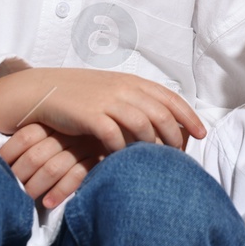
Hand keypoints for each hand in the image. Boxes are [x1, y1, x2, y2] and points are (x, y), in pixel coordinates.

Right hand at [0, 66, 205, 150]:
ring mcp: (107, 100)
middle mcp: (124, 88)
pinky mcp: (90, 115)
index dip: (189, 116)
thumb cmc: (80, 96)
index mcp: (132, 81)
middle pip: (161, 114)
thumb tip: (162, 121)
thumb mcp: (111, 91)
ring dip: (153, 146)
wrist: (42, 91)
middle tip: (180, 157)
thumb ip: (135, 102)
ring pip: (143, 125)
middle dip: (176, 137)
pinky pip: (115, 136)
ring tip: (158, 163)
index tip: (202, 134)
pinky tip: (126, 161)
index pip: (170, 98)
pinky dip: (124, 150)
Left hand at [0, 122, 104, 208]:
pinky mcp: (98, 159)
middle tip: (10, 189)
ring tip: (25, 199)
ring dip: (36, 187)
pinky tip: (48, 203)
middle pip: (35, 155)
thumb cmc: (79, 133)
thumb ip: (37, 139)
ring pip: (52, 168)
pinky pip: (76, 176)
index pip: (26, 136)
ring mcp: (84, 146)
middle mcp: (68, 132)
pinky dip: (60, 192)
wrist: (121, 127)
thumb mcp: (58, 128)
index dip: (8, 153)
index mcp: (55, 120)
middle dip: (19, 176)